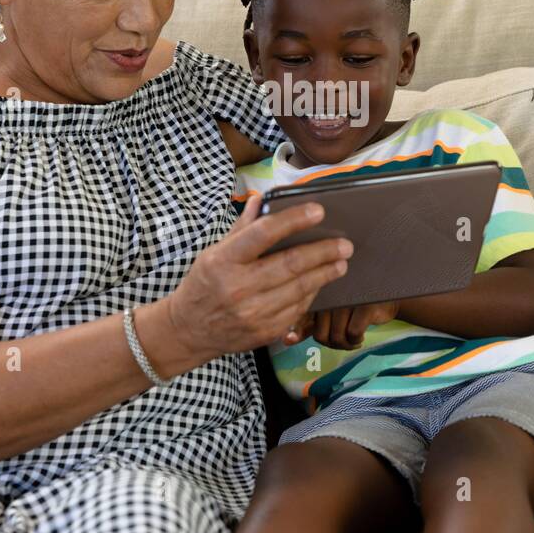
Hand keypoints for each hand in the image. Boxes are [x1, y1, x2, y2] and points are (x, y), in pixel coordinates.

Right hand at [168, 194, 351, 356]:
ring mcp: (252, 313)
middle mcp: (238, 287)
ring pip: (300, 289)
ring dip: (325, 273)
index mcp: (223, 261)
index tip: (319, 210)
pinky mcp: (265, 332)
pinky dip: (312, 293)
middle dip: (323, 252)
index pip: (262, 234)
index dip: (293, 220)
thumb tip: (262, 199)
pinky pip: (298, 309)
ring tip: (341, 261)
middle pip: (290, 264)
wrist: (188, 330)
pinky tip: (320, 282)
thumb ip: (242, 228)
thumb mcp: (214, 252)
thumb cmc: (204, 284)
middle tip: (345, 244)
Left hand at [299, 300, 399, 350]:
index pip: (303, 318)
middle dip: (332, 344)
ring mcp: (348, 299)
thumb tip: (286, 340)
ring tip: (354, 340)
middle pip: (321, 335)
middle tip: (343, 341)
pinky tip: (362, 337)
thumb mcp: (328, 316)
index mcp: (320, 296)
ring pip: (337, 336)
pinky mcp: (364, 306)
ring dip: (346, 345)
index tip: (290, 339)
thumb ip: (308, 326)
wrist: (386, 301)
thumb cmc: (353, 309)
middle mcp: (332, 295)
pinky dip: (357, 341)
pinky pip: (353, 333)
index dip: (298, 332)